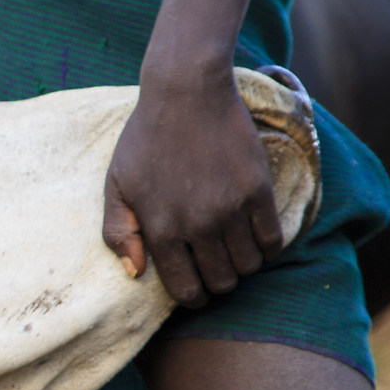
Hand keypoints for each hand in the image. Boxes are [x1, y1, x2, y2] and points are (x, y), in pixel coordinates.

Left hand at [101, 69, 285, 308]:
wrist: (185, 92)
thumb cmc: (145, 138)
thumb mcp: (116, 184)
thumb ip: (118, 231)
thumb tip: (135, 273)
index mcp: (160, 229)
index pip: (185, 290)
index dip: (193, 297)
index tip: (196, 289)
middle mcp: (197, 225)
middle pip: (222, 282)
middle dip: (218, 283)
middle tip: (215, 267)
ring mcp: (230, 208)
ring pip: (249, 266)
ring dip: (243, 265)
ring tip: (234, 250)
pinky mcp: (258, 190)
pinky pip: (272, 240)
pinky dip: (267, 247)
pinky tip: (256, 236)